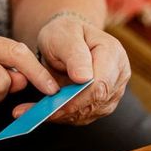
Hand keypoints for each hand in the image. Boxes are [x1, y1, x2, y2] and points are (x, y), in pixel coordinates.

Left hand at [14, 13, 130, 125]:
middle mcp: (118, 75)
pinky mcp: (101, 105)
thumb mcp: (64, 35)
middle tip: (34, 111)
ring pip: (88, 113)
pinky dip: (61, 116)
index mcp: (113, 53)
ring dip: (60, 115)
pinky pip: (82, 117)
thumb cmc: (64, 33)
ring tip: (33, 111)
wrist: (66, 41)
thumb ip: (74, 54)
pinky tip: (43, 111)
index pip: (99, 84)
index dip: (77, 96)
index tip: (51, 101)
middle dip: (64, 108)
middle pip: (95, 102)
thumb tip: (84, 78)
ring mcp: (112, 93)